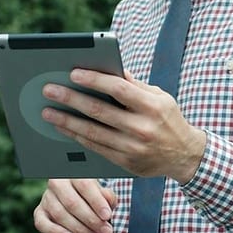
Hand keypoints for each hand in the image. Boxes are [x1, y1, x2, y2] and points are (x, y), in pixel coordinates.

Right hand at [34, 178, 116, 232]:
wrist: (77, 202)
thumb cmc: (92, 197)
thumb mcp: (103, 194)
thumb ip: (107, 197)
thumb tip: (108, 202)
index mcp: (73, 173)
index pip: (84, 185)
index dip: (96, 202)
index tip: (107, 216)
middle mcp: (57, 182)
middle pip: (72, 202)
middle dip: (91, 220)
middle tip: (106, 232)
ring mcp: (46, 197)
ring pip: (60, 214)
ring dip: (79, 229)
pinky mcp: (39, 212)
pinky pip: (43, 224)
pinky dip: (56, 232)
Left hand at [40, 69, 206, 182]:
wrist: (184, 155)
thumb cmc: (168, 119)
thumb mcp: (160, 97)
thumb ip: (135, 85)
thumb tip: (110, 69)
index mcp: (153, 106)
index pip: (119, 89)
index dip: (95, 80)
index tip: (73, 73)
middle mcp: (142, 128)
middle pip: (99, 111)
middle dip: (71, 99)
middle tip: (49, 90)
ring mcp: (133, 147)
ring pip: (92, 132)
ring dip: (66, 121)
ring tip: (47, 111)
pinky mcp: (125, 163)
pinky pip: (95, 147)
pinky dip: (77, 136)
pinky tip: (63, 128)